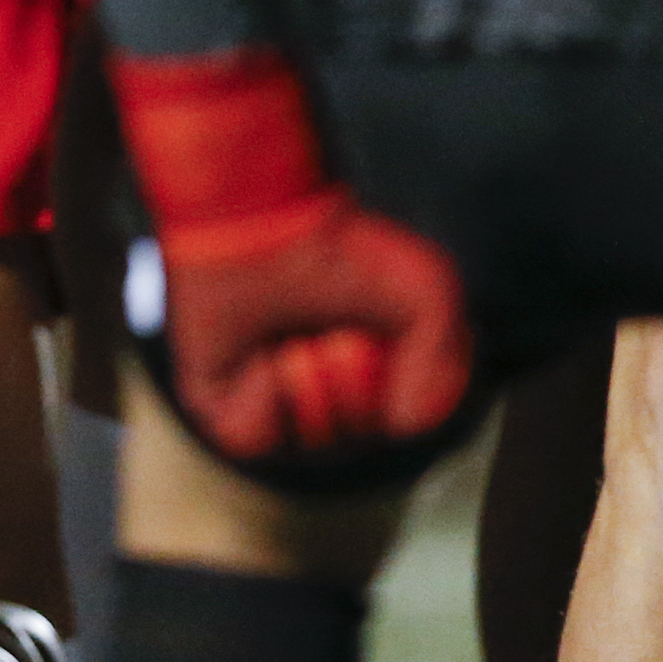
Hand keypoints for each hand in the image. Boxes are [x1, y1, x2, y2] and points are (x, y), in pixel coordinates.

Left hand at [112, 49, 473, 463]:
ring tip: (296, 341)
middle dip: (356, 386)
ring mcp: (269, 396)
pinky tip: (263, 358)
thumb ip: (444, 366)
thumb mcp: (428, 291)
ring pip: (309, 440)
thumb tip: (404, 424)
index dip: (398, 389)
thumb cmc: (343, 247)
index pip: (399, 422)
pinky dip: (264, 398)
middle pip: (357, 436)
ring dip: (312, 386)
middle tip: (337, 335)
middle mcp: (320, 387)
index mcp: (368, 368)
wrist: (264, 221)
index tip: (380, 338)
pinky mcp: (218, 398)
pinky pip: (253, 437)